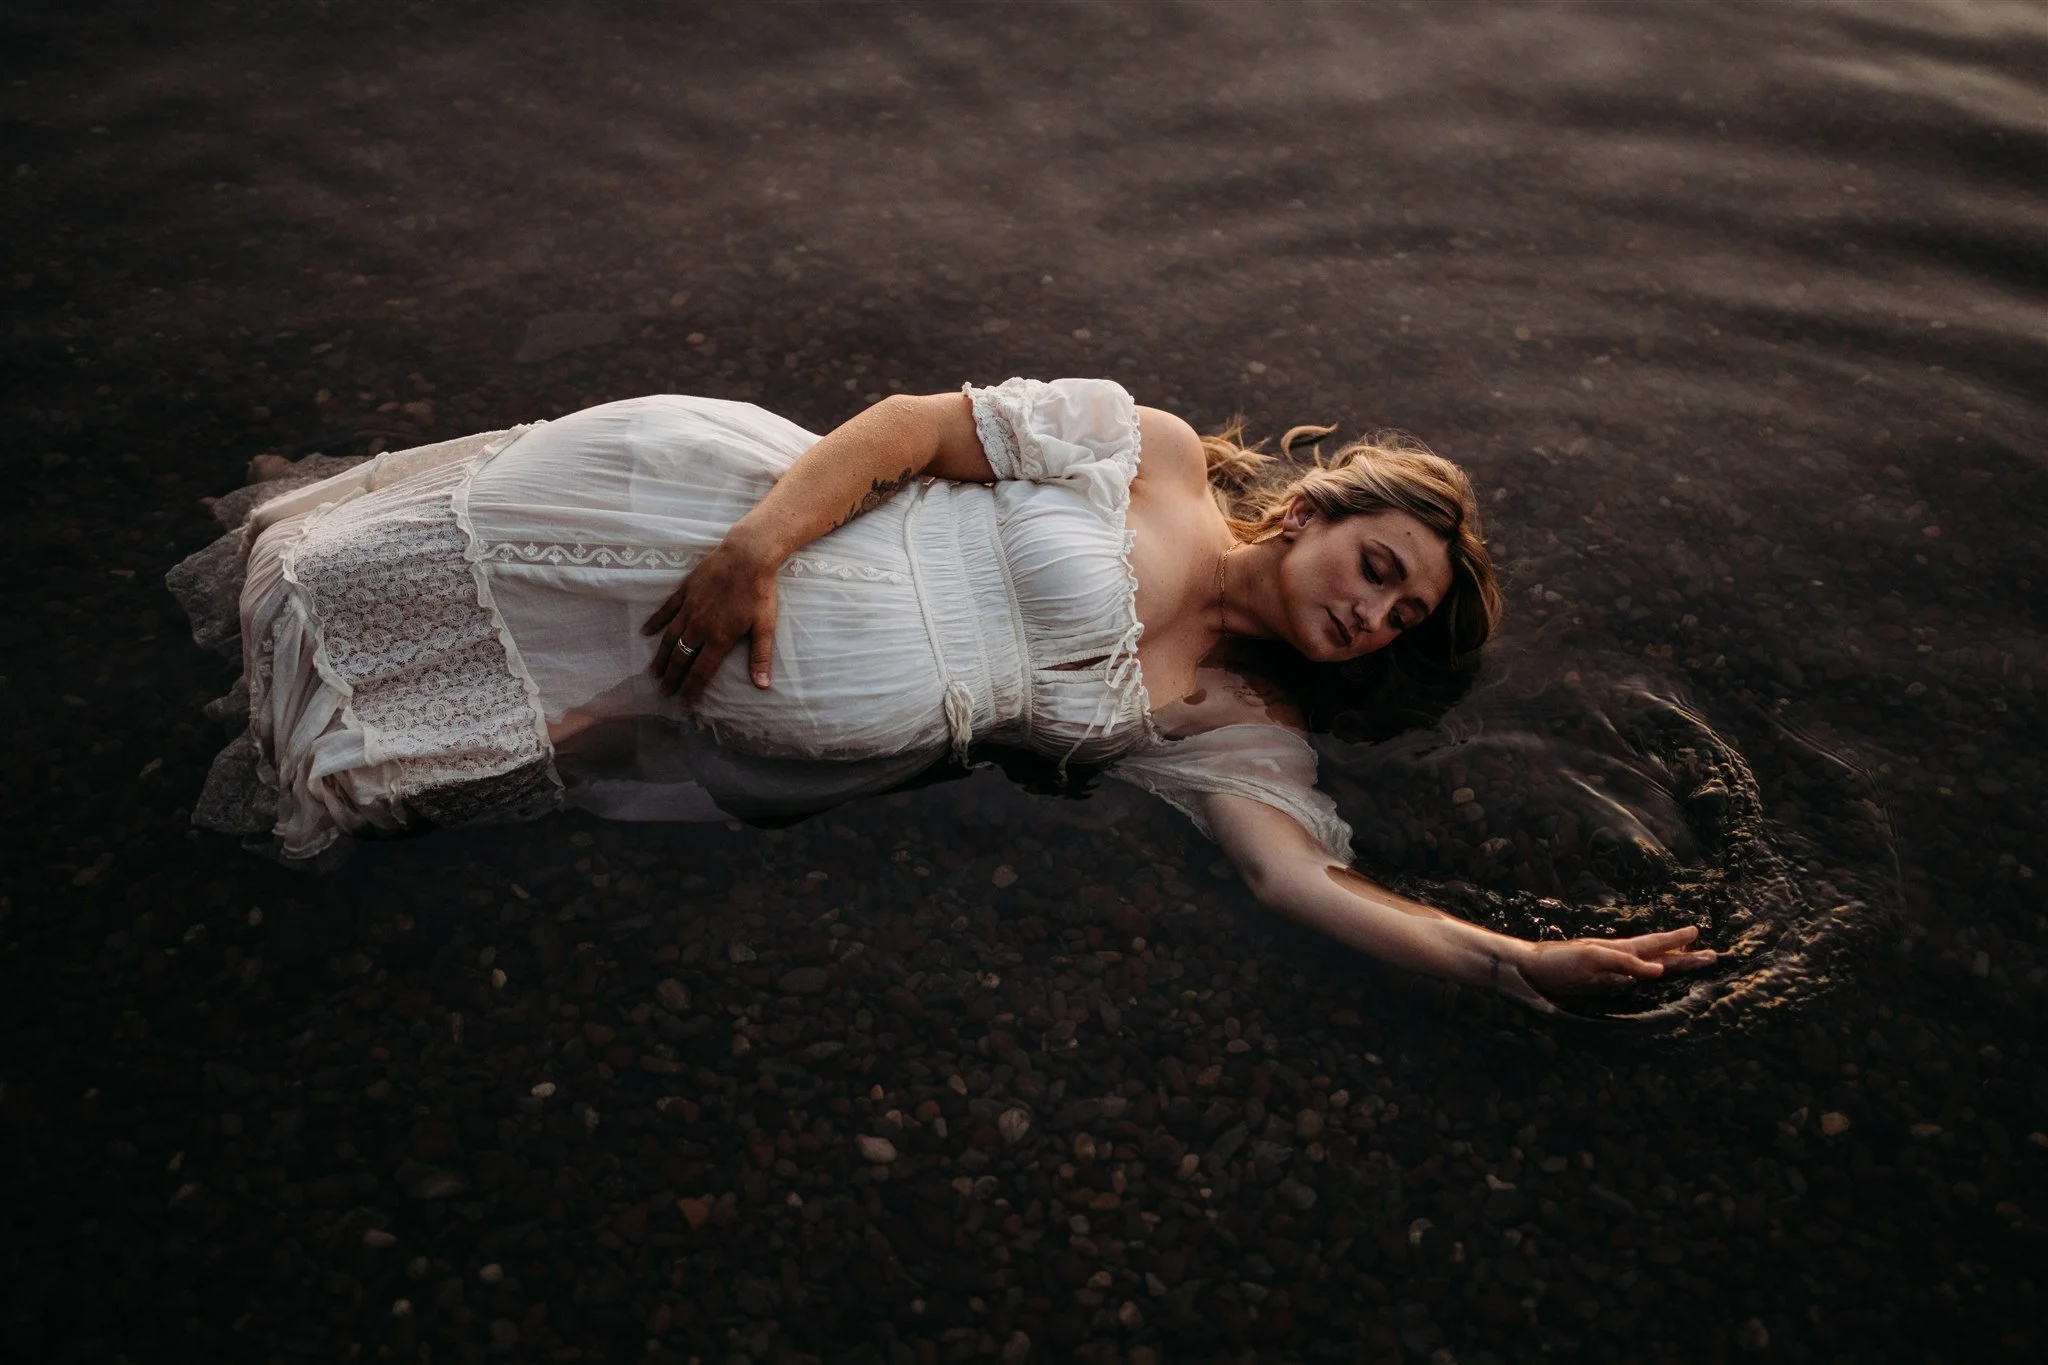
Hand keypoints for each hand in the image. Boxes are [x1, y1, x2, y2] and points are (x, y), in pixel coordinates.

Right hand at [640, 532, 779, 703]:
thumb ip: (760, 657)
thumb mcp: (765, 626)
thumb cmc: (760, 591)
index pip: (701, 671)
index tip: (684, 703)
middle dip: (672, 678)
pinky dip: (656, 622)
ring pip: (670, 638)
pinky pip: (666, 610)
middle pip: (682, 658)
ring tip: (654, 672)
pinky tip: (646, 632)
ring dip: (662, 657)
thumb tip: (763, 686)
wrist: (747, 555)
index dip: (692, 689)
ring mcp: (689, 608)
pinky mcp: (685, 591)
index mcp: (719, 638)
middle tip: (664, 692)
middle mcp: (699, 626)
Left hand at [1513, 926, 1717, 1008]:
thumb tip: (1659, 970)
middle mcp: (1620, 959)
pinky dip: (1648, 978)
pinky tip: (1653, 980)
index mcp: (1620, 950)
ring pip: (1649, 967)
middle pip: (1659, 956)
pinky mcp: (1602, 984)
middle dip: (1685, 955)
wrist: (1531, 969)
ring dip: (1670, 965)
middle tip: (1712, 954)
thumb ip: (1626, 963)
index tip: (1698, 932)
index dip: (1677, 941)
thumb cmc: (1559, 961)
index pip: (1656, 944)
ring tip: (1689, 962)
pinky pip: (1634, 981)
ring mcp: (1613, 971)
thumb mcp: (1594, 959)